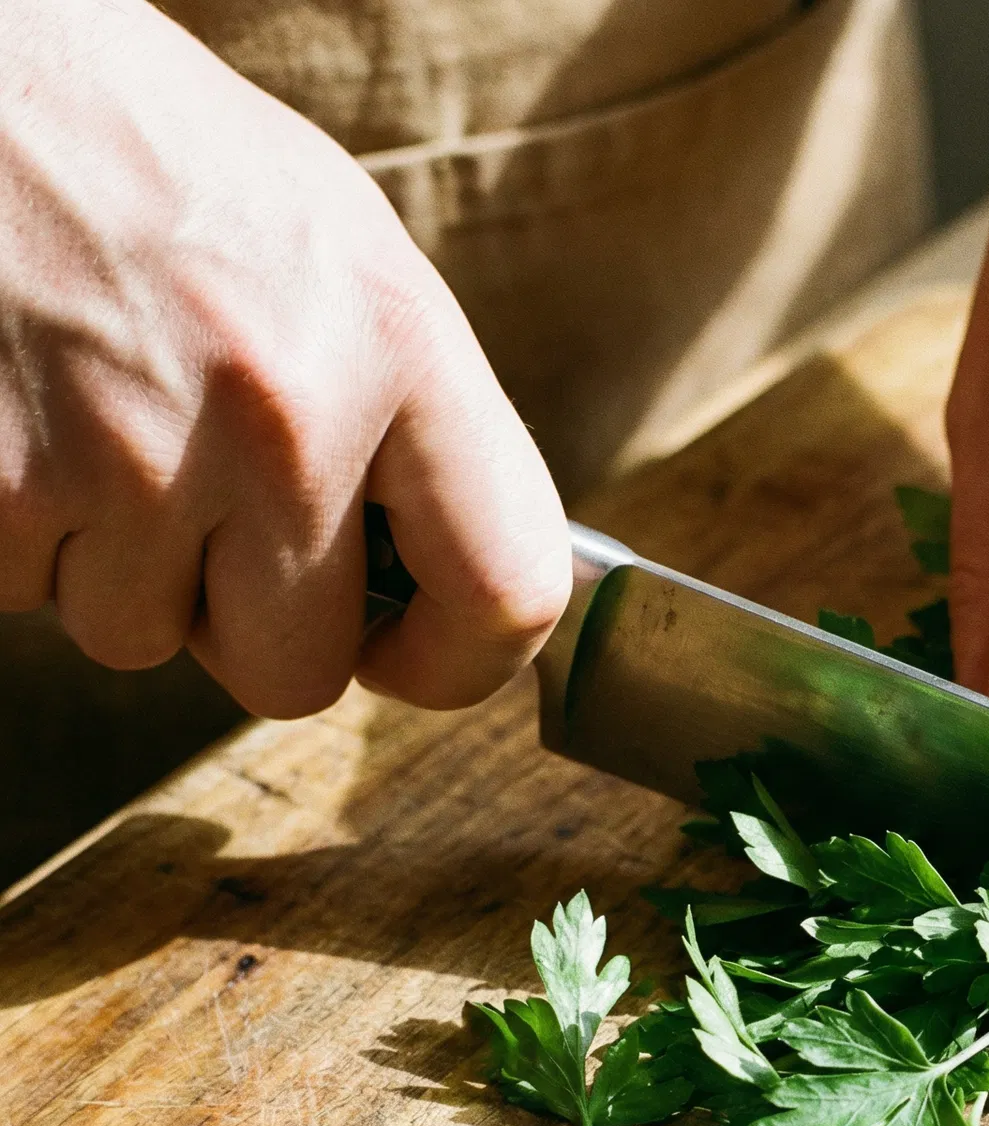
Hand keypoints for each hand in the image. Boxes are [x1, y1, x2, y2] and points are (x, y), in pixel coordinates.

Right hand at [0, 0, 570, 717]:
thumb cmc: (149, 154)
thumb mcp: (336, 249)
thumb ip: (412, 422)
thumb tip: (456, 580)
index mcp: (396, 342)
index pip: (505, 592)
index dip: (460, 659)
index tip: (414, 648)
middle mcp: (279, 414)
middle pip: (298, 673)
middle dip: (249, 621)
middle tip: (208, 509)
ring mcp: (127, 459)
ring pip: (143, 640)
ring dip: (122, 568)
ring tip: (96, 418)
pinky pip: (28, 597)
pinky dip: (24, 534)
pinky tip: (25, 414)